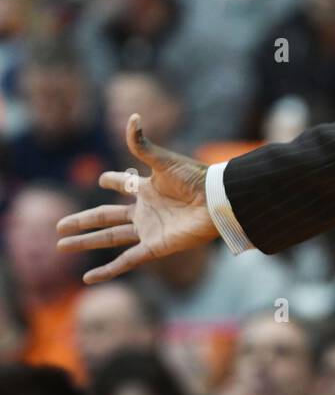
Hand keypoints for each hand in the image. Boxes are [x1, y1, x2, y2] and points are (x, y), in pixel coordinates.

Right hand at [56, 113, 216, 281]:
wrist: (216, 201)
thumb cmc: (194, 178)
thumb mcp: (163, 160)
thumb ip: (142, 144)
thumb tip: (133, 116)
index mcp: (147, 188)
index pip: (123, 185)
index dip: (112, 181)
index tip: (102, 179)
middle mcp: (145, 210)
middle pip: (106, 216)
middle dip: (83, 220)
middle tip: (59, 226)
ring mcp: (148, 230)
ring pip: (109, 238)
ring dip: (86, 243)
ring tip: (61, 246)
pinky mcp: (155, 247)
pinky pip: (126, 261)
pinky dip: (108, 271)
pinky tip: (88, 278)